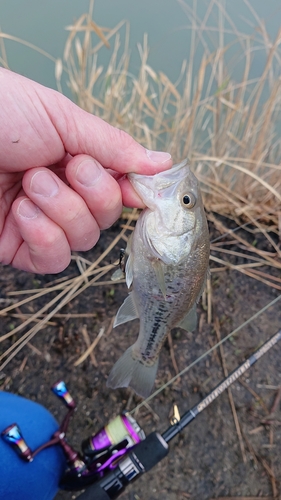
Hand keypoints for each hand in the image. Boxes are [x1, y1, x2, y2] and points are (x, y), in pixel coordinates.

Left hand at [0, 69, 171, 273]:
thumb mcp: (60, 118)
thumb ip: (113, 145)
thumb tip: (162, 162)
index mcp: (74, 160)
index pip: (120, 187)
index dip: (135, 191)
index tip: (146, 189)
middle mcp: (61, 194)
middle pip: (106, 219)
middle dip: (93, 193)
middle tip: (67, 167)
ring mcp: (40, 223)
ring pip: (84, 241)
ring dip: (64, 211)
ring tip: (32, 183)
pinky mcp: (17, 248)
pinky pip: (53, 261)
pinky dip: (45, 237)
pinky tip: (23, 211)